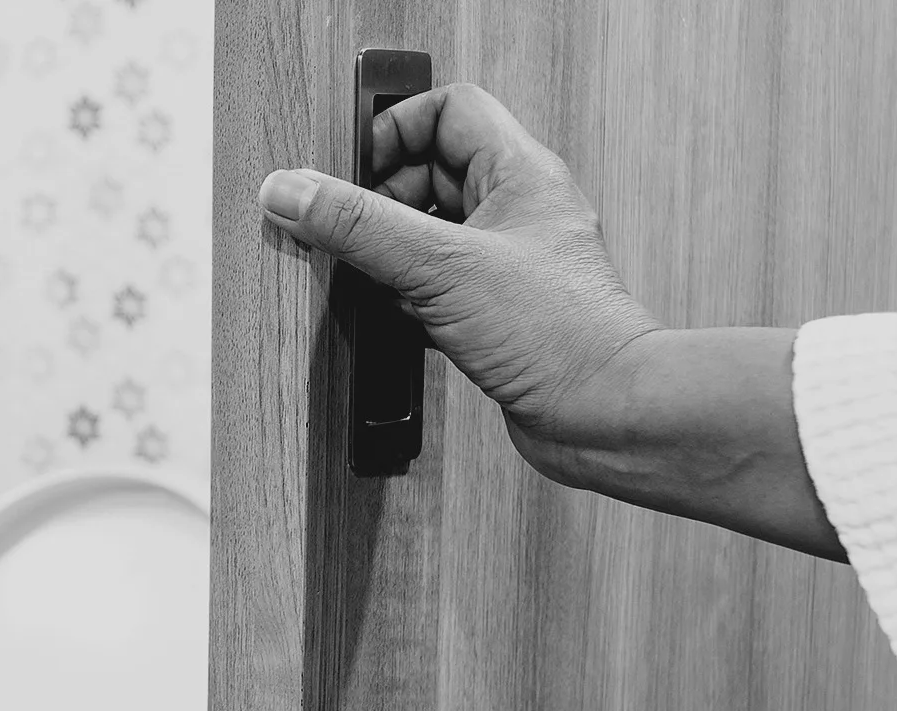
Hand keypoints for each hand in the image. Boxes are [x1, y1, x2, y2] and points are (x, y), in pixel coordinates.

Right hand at [258, 84, 657, 478]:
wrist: (604, 415)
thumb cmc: (560, 333)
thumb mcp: (440, 266)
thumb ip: (359, 226)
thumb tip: (291, 191)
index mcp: (520, 173)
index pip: (449, 110)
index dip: (394, 130)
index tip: (350, 170)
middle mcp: (516, 212)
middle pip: (428, 174)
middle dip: (379, 199)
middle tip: (344, 228)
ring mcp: (506, 264)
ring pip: (428, 235)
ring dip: (387, 253)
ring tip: (365, 276)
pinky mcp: (495, 314)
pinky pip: (433, 286)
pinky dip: (403, 297)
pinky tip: (389, 318)